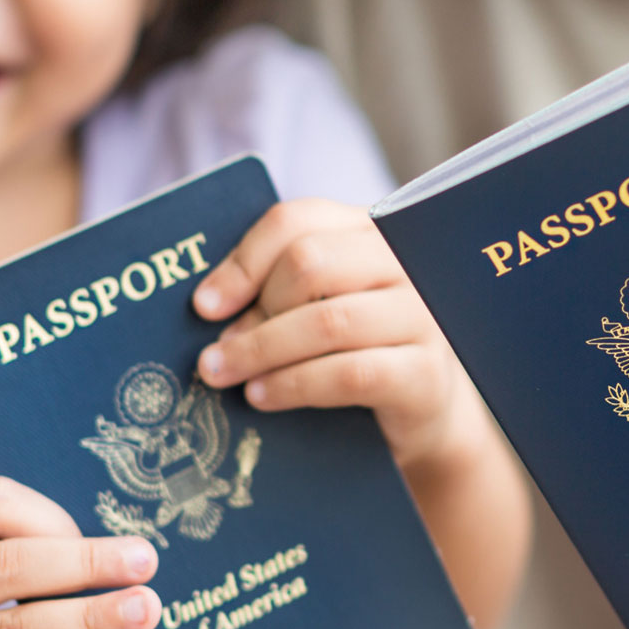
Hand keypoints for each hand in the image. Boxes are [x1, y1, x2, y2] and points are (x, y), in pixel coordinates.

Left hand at [191, 199, 481, 468]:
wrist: (422, 409)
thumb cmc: (355, 346)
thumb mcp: (317, 304)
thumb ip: (277, 289)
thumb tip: (211, 306)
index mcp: (368, 230)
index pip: (297, 220)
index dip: (244, 261)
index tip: (204, 305)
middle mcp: (401, 262)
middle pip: (311, 262)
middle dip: (254, 310)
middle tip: (215, 351)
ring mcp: (420, 315)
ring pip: (327, 321)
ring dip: (262, 351)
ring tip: (223, 375)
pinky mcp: (425, 372)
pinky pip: (350, 373)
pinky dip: (294, 385)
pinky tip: (262, 396)